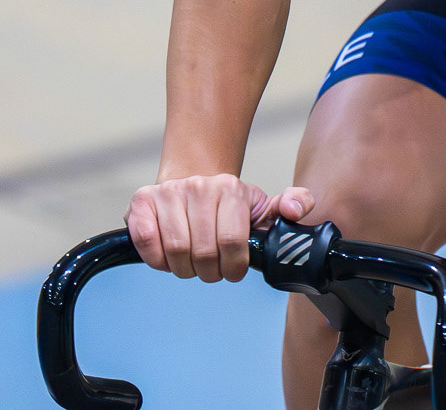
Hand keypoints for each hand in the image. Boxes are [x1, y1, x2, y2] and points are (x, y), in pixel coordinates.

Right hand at [125, 175, 314, 281]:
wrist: (193, 180)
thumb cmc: (228, 205)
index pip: (231, 241)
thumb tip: (297, 209)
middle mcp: (199, 186)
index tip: (233, 271)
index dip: (232, 267)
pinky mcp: (142, 202)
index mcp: (231, 189)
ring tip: (191, 263)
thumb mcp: (263, 206)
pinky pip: (145, 241)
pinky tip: (167, 256)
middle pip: (202, 252)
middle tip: (211, 269)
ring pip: (174, 250)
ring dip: (183, 268)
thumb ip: (292, 205)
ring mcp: (168, 192)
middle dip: (208, 271)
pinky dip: (156, 259)